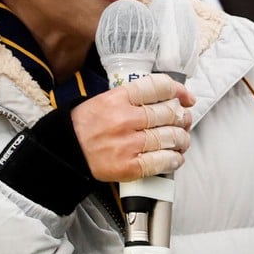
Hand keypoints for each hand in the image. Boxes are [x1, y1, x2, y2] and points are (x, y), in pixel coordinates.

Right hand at [71, 73, 193, 181]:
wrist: (67, 150)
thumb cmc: (87, 124)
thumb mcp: (107, 99)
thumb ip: (136, 97)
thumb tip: (169, 99)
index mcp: (119, 98)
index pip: (158, 87)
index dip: (178, 91)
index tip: (186, 98)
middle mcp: (125, 119)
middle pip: (169, 113)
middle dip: (182, 117)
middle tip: (183, 120)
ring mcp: (129, 144)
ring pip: (171, 137)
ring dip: (182, 139)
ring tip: (181, 139)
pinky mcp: (130, 166)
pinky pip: (163, 161)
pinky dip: (174, 159)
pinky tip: (175, 157)